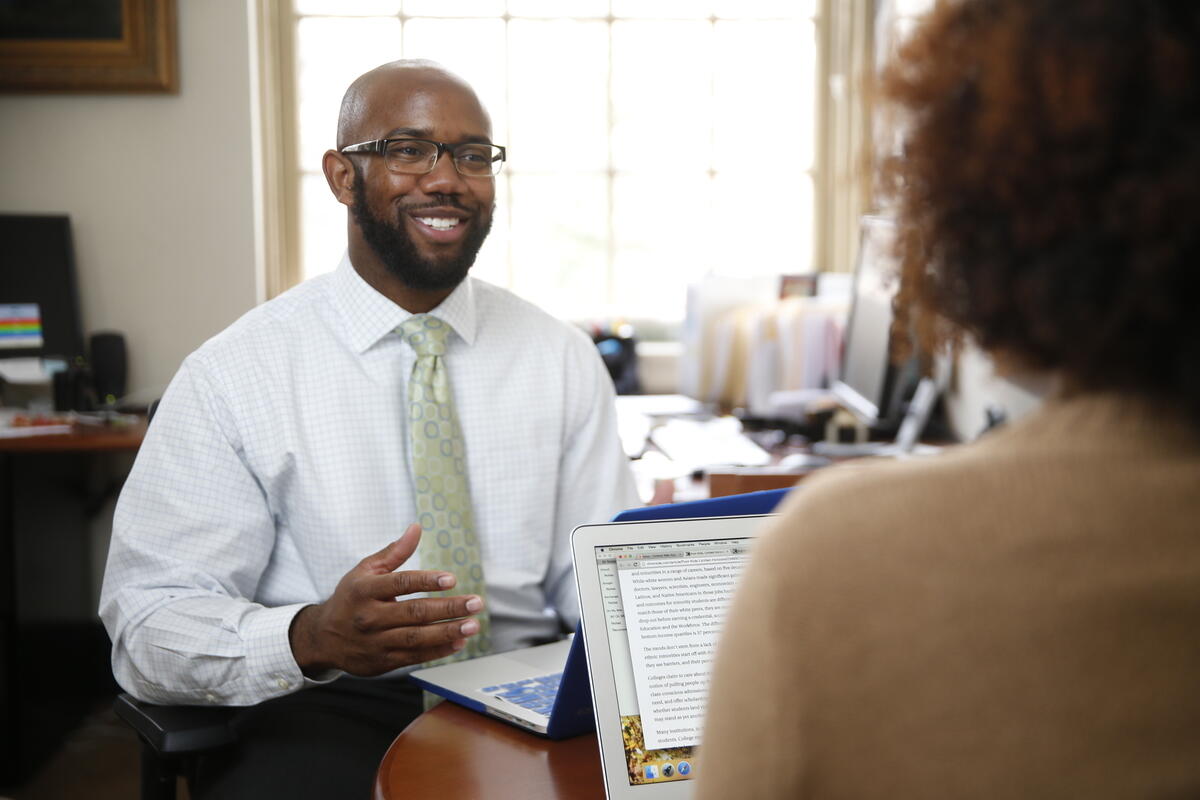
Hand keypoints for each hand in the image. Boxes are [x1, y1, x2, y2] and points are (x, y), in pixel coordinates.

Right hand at [289, 523, 482, 676]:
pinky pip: (414, 657)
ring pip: (417, 638)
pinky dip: (438, 650)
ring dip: (448, 632)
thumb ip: (393, 552)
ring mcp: (376, 641)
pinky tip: (458, 642)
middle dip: (448, 608)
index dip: (427, 581)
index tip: (452, 579)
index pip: (400, 583)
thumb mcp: (364, 571)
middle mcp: (370, 617)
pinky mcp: (382, 661)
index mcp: (365, 590)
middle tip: (475, 603)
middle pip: (414, 613)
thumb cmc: (350, 598)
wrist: (322, 638)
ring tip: (472, 625)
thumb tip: (416, 528)